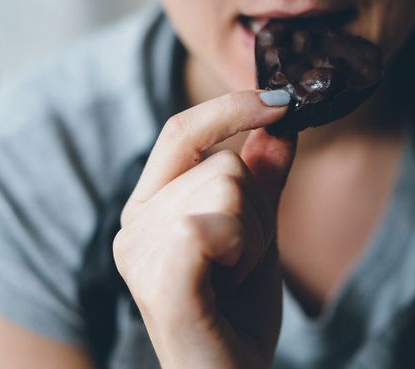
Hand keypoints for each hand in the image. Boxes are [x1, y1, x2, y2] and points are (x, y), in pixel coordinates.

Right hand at [113, 90, 296, 368]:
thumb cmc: (237, 316)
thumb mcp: (257, 234)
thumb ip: (262, 179)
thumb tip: (279, 123)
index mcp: (148, 208)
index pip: (181, 131)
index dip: (230, 107)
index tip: (281, 99)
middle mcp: (133, 225)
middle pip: (221, 161)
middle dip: (256, 211)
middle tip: (242, 263)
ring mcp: (139, 251)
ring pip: (227, 185)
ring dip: (253, 236)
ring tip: (232, 279)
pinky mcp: (159, 277)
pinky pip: (218, 222)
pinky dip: (242, 251)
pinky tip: (226, 287)